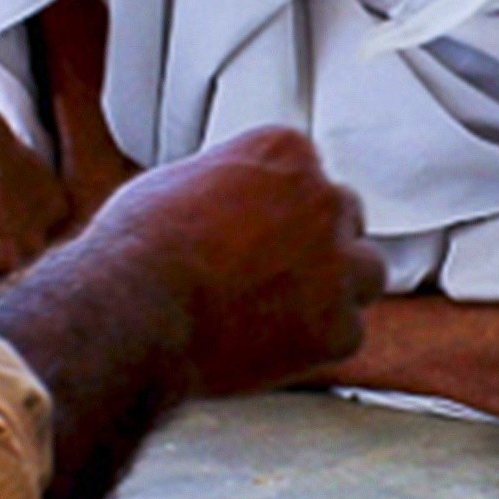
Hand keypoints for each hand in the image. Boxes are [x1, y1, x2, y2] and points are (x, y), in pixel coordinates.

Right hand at [75, 125, 381, 397]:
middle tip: (273, 274)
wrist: (132, 313)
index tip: (258, 232)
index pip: (308, 174)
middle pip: (344, 216)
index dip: (281, 209)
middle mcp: (322, 197)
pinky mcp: (339, 326)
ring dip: (336, 289)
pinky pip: (347, 333)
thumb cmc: (135, 250)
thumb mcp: (176, 185)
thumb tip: (227, 203)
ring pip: (366, 272)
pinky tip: (270, 347)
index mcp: (284, 151)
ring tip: (281, 313)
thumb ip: (226, 187)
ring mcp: (337, 263)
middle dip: (316, 243)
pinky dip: (316, 344)